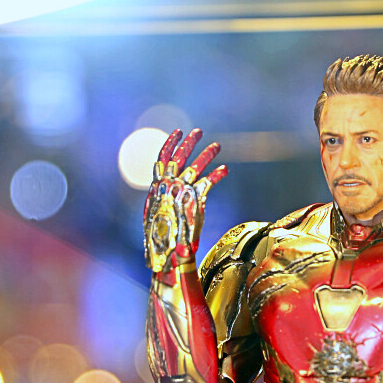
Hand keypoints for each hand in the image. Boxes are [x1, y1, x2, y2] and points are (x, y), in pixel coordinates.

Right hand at [143, 128, 227, 270]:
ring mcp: (182, 191)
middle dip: (189, 143)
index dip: (170, 144)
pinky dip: (217, 175)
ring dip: (207, 154)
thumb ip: (162, 197)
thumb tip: (166, 189)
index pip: (162, 159)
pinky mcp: (195, 199)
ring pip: (196, 166)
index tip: (178, 132)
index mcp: (158, 186)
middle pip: (180, 157)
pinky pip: (208, 182)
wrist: (169, 251)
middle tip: (198, 131)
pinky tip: (225, 169)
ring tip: (217, 146)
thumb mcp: (157, 213)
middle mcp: (169, 185)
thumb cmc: (162, 237)